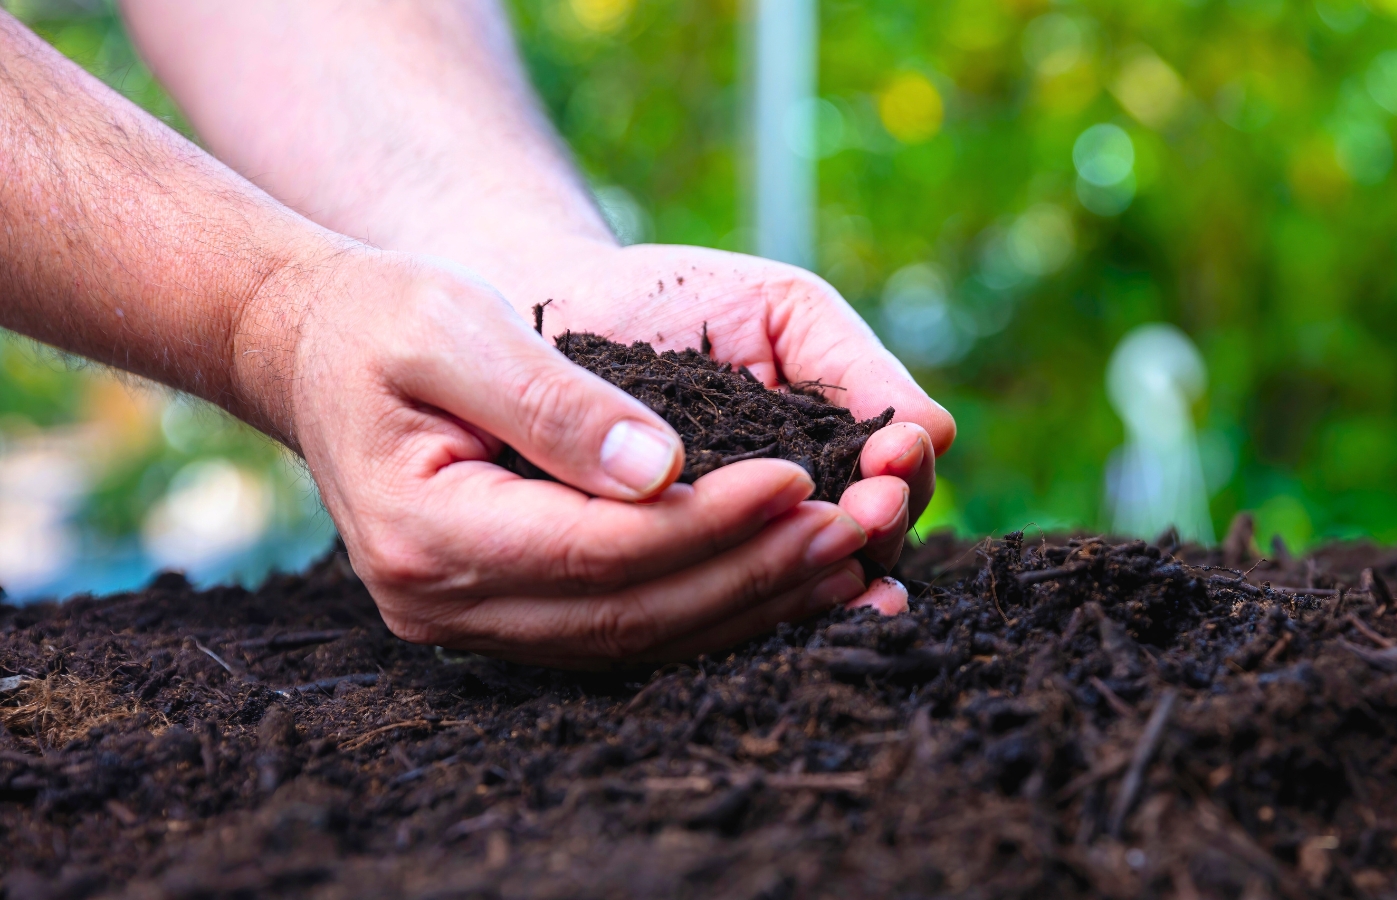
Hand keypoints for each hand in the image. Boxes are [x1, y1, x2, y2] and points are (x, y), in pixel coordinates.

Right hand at [249, 247, 882, 666]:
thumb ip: (553, 400)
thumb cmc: (386, 319)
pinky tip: (778, 578)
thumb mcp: (454, 327)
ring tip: (839, 559)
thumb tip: (663, 468)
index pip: (597, 550)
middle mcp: (444, 602)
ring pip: (635, 638)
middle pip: (628, 610)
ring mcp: (473, 623)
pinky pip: (623, 631)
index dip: (708, 523)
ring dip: (745, 603)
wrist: (321, 350)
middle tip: (849, 530)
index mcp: (425, 531)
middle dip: (749, 573)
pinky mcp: (505, 617)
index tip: (798, 480)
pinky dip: (707, 608)